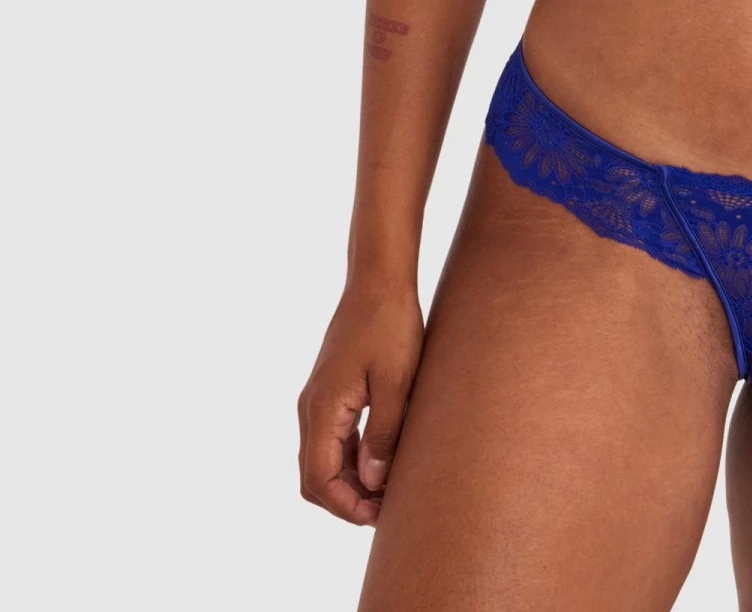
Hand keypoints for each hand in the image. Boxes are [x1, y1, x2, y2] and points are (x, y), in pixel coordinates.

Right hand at [298, 281, 424, 524]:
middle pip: (314, 476)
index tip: (378, 515)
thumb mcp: (396, 381)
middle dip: (345, 500)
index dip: (345, 506)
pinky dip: (349, 459)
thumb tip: (371, 483)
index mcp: (322, 409)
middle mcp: (310, 409)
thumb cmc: (391, 325)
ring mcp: (317, 400)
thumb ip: (383, 433)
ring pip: (321, 460)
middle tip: (386, 509)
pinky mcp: (329, 392)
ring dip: (348, 481)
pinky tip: (380, 460)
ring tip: (388, 489)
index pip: (318, 479)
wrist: (378, 281)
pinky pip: (330, 439)